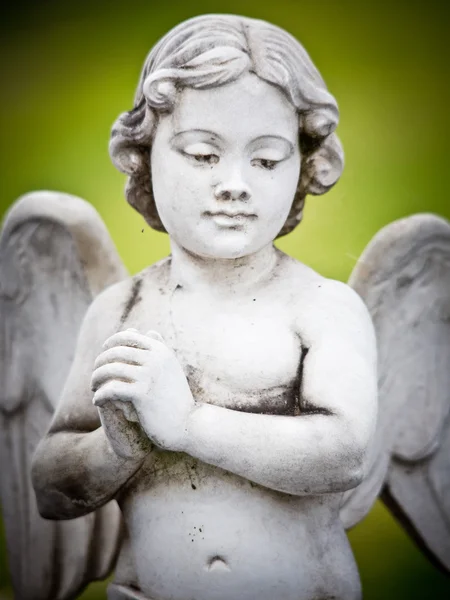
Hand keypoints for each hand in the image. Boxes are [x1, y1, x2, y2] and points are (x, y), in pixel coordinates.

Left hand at [91, 329, 194, 450]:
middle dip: (100, 363)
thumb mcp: (171, 368)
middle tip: (96, 376)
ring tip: (94, 388)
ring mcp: (149, 376)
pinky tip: (97, 401)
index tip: (103, 355)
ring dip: (96, 378)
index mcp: (161, 350)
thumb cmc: (176, 397)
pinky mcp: (142, 395)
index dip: (110, 344)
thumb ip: (160, 349)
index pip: (128, 337)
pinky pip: (111, 389)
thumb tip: (150, 331)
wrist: (189, 424)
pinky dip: (100, 395)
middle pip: (115, 352)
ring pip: (110, 369)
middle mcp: (155, 359)